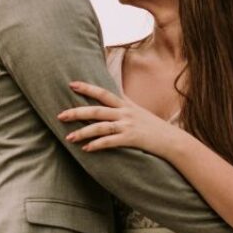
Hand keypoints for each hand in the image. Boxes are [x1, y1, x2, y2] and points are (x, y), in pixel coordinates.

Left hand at [57, 81, 177, 156]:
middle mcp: (125, 112)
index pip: (103, 93)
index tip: (71, 84)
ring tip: (68, 137)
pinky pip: (110, 141)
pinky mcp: (131, 139)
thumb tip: (112, 97)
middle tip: (60, 115)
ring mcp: (128, 125)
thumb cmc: (154, 128)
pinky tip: (86, 149)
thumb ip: (125, 105)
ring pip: (100, 126)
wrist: (172, 141)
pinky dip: (97, 145)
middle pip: (96, 109)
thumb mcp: (139, 111)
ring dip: (83, 132)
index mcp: (126, 104)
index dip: (87, 88)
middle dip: (77, 112)